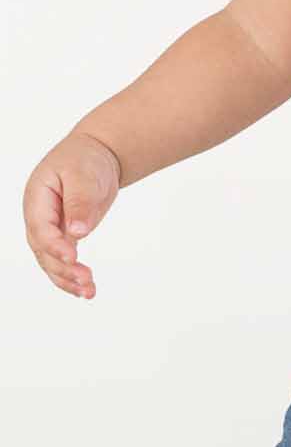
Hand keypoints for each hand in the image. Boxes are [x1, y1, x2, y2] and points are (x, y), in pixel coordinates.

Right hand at [23, 132, 120, 300]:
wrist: (97, 154)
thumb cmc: (85, 159)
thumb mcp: (82, 174)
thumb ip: (79, 202)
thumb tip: (78, 232)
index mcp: (37, 199)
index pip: (41, 228)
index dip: (54, 245)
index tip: (73, 257)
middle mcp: (39, 218)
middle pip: (43, 251)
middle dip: (63, 268)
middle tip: (86, 280)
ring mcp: (51, 229)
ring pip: (52, 262)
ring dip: (67, 280)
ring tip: (89, 292)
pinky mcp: (65, 237)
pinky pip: (63, 261)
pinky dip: (73, 277)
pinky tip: (86, 290)